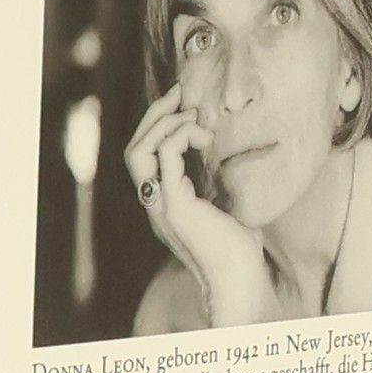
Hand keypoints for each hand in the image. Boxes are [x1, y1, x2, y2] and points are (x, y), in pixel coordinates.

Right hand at [121, 82, 273, 326]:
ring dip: (165, 124)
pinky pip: (164, 155)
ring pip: (138, 150)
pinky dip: (181, 136)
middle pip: (133, 148)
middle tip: (181, 93)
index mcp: (163, 201)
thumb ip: (218, 181)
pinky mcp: (175, 205)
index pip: (143, 155)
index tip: (183, 103)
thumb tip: (234, 154)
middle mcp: (154, 202)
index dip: (157, 125)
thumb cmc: (238, 248)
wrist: (238, 279)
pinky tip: (206, 138)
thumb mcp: (226, 205)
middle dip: (155, 115)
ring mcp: (160, 204)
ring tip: (195, 118)